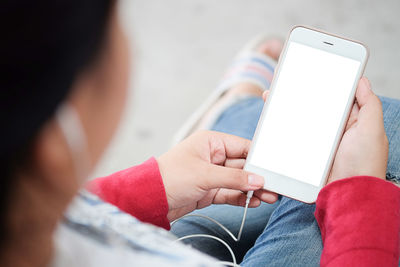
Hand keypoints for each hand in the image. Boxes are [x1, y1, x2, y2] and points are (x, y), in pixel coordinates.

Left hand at [157, 131, 277, 220]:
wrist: (149, 198)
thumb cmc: (171, 177)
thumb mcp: (205, 175)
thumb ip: (234, 178)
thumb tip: (258, 180)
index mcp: (211, 142)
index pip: (241, 147)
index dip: (258, 158)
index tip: (273, 169)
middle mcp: (212, 156)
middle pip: (242, 166)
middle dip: (258, 177)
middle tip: (275, 187)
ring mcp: (211, 174)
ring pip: (237, 181)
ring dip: (252, 189)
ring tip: (269, 197)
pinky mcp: (208, 190)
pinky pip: (229, 192)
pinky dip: (241, 198)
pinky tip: (254, 202)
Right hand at [263, 77, 387, 183]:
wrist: (347, 195)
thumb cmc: (364, 164)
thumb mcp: (373, 131)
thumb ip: (370, 104)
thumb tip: (362, 79)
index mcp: (352, 120)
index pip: (337, 94)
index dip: (326, 80)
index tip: (313, 65)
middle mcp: (334, 128)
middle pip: (314, 104)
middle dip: (299, 89)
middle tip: (285, 76)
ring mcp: (317, 140)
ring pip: (299, 117)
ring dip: (285, 105)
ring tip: (272, 94)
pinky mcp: (305, 152)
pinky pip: (291, 135)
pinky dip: (280, 126)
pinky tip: (271, 117)